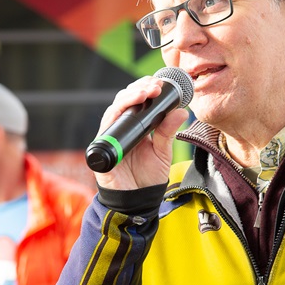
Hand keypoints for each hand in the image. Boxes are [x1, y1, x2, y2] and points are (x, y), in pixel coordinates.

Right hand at [94, 75, 188, 190]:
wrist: (137, 201)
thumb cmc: (147, 177)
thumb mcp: (163, 152)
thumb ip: (168, 131)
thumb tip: (182, 110)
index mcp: (135, 126)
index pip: (136, 100)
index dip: (145, 88)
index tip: (160, 82)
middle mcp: (121, 128)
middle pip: (123, 101)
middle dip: (138, 89)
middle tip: (155, 86)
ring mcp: (110, 137)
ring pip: (114, 110)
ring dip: (128, 98)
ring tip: (145, 93)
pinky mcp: (102, 149)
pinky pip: (105, 130)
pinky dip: (114, 117)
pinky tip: (125, 110)